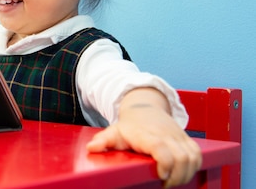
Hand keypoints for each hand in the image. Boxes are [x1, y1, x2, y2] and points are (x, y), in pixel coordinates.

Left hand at [86, 88, 201, 187]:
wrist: (145, 109)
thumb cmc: (130, 126)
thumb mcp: (114, 131)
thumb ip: (103, 140)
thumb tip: (92, 148)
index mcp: (147, 135)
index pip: (161, 148)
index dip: (165, 163)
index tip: (161, 176)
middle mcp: (166, 135)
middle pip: (182, 157)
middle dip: (178, 176)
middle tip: (166, 185)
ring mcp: (178, 137)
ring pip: (193, 157)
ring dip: (187, 173)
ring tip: (173, 181)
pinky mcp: (187, 139)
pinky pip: (198, 154)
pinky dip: (195, 166)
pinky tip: (184, 174)